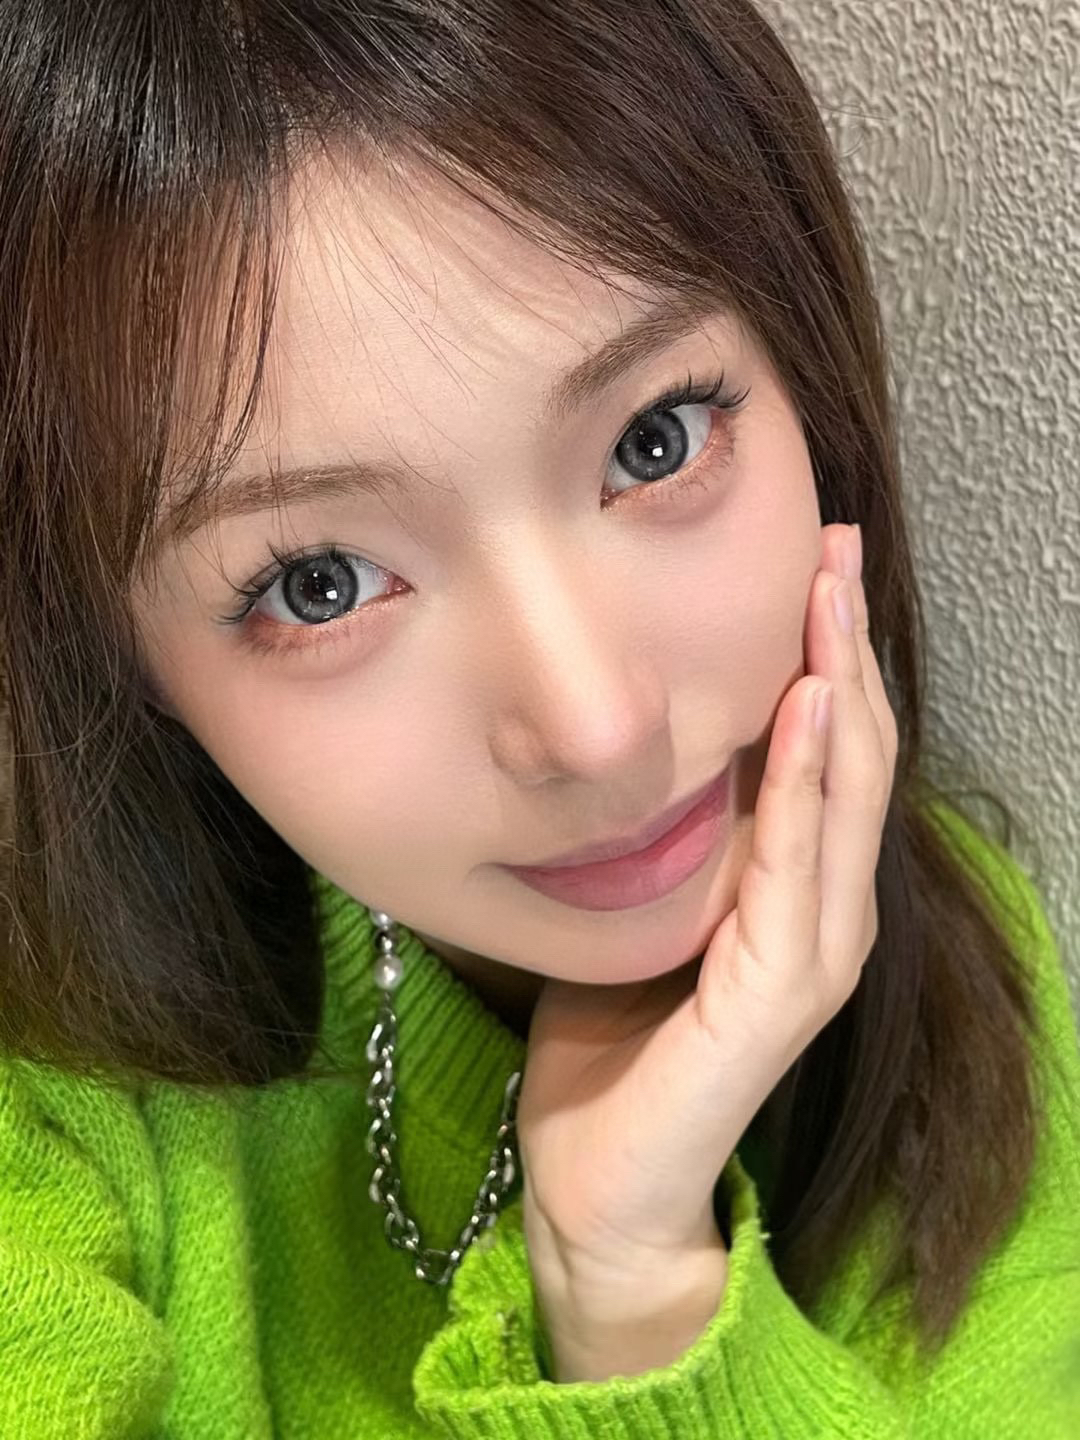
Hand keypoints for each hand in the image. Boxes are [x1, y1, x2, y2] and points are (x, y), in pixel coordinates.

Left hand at [516, 523, 898, 1349]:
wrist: (603, 1180)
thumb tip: (641, 733)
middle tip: (833, 543)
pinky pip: (800, 864)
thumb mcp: (641, 905)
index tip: (811, 561)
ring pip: (844, 793)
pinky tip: (810, 703)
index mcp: (791, 890)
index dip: (825, 653)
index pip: (825, 750)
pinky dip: (810, 779)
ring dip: (841, 685)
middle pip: (852, 751)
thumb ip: (669, 834)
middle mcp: (822, 912)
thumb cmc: (612, 1042)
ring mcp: (814, 953)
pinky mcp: (783, 992)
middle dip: (842, 643)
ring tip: (830, 591)